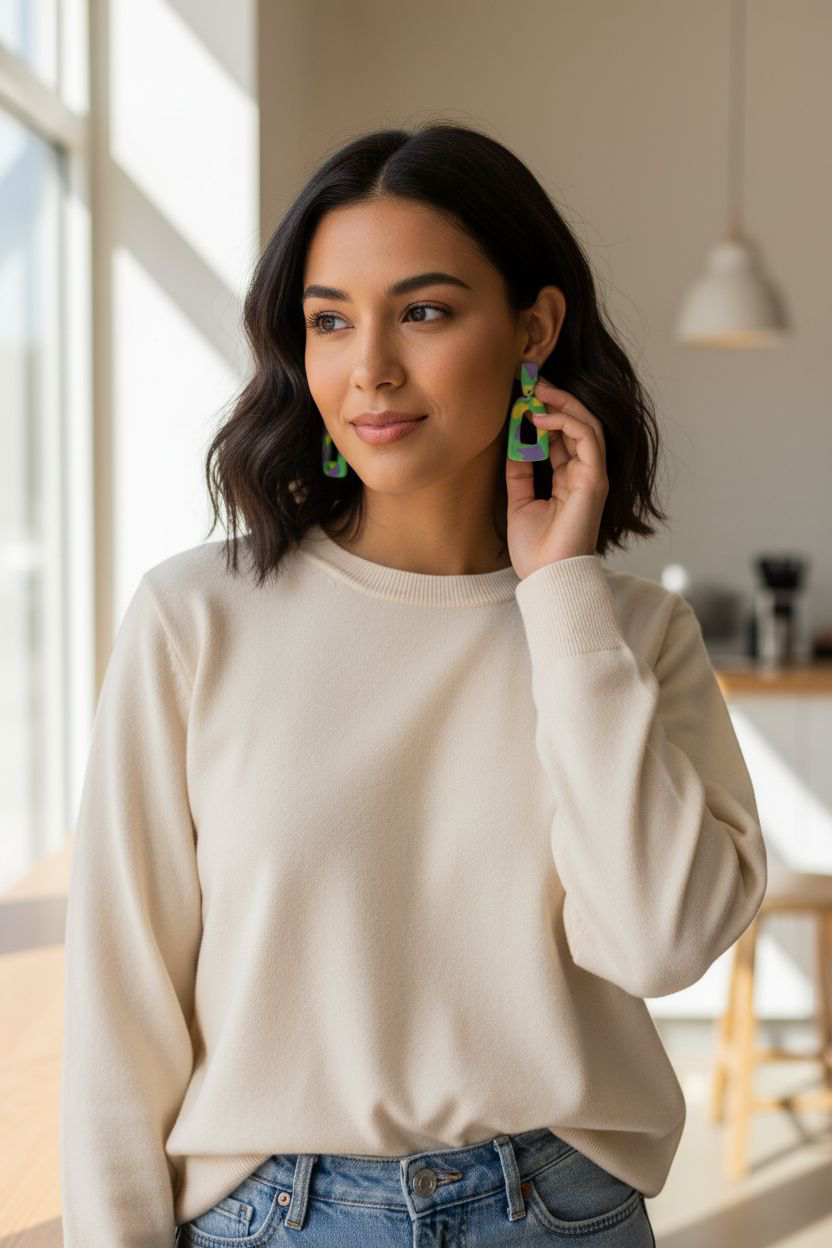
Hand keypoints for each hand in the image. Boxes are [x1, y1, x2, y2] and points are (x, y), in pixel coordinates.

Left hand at [505, 377, 608, 579]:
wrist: (546, 577)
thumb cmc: (535, 549)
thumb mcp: (519, 501)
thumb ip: (519, 471)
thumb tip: (514, 439)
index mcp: (567, 480)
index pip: (560, 436)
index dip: (542, 413)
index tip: (519, 396)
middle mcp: (583, 474)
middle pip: (575, 424)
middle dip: (553, 399)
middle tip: (529, 381)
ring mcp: (592, 475)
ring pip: (585, 423)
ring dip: (561, 401)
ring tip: (535, 389)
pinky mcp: (595, 479)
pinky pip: (587, 436)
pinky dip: (565, 420)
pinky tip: (539, 416)